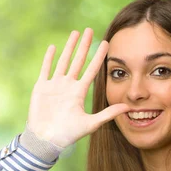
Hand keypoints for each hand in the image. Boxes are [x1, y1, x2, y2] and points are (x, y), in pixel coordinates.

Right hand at [27, 28, 129, 147]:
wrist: (46, 140)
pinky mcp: (41, 87)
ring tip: (75, 33)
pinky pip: (45, 69)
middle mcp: (68, 86)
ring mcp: (54, 85)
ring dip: (69, 47)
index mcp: (79, 92)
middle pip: (78, 61)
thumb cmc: (68, 134)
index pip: (91, 70)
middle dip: (84, 45)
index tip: (107, 43)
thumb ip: (109, 114)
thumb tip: (129, 108)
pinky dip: (49, 58)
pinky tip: (54, 47)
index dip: (98, 57)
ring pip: (63, 61)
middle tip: (89, 30)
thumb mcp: (91, 123)